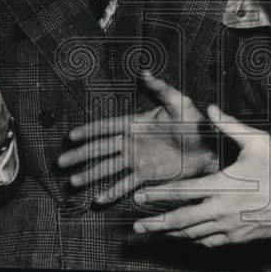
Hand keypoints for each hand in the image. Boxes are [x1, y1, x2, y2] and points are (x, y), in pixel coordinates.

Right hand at [58, 71, 216, 204]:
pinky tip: (99, 200)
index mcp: (135, 123)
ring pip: (108, 169)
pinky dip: (113, 192)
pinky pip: (126, 184)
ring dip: (91, 175)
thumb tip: (145, 72)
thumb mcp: (178, 101)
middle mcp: (131, 142)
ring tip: (74, 182)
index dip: (88, 131)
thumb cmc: (194, 121)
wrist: (209, 147)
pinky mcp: (147, 175)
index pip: (106, 127)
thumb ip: (160, 88)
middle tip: (61, 162)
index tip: (70, 136)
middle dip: (80, 155)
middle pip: (100, 149)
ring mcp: (137, 160)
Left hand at [132, 104, 270, 246]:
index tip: (139, 195)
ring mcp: (230, 226)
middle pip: (180, 220)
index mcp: (222, 185)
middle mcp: (222, 209)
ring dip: (171, 233)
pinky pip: (210, 242)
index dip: (157, 194)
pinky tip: (186, 237)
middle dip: (155, 224)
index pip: (181, 191)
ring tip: (155, 232)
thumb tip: (210, 107)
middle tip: (136, 227)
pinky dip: (194, 240)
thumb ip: (230, 125)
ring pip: (193, 234)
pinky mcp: (239, 237)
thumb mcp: (258, 141)